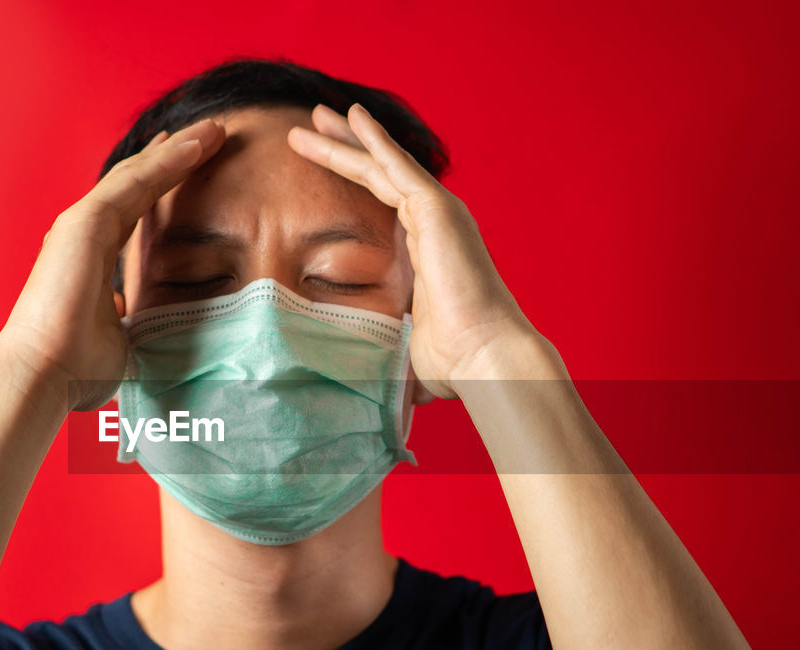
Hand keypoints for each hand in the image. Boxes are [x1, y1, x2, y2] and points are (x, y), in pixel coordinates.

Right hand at [0, 118, 226, 410]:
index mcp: (91, 256)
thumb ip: (137, 324)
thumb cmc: (76, 368)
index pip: (134, 210)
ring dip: (178, 150)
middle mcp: (82, 232)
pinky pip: (135, 183)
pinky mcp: (85, 223)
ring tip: (214, 130)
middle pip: (136, 183)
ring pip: (138, 175)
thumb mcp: (123, 339)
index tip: (191, 164)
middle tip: (210, 134)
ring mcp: (81, 224)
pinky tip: (195, 146)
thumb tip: (154, 329)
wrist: (42, 375)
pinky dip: (166, 162)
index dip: (162, 184)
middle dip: (173, 156)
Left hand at [287, 103, 551, 396]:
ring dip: (348, 140)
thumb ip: (385, 347)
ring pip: (383, 165)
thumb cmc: (452, 363)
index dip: (357, 182)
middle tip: (314, 124)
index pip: (385, 205)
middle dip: (347, 149)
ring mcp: (440, 213)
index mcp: (428, 250)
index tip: (331, 164)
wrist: (484, 357)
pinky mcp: (437, 209)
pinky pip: (397, 165)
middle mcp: (437, 224)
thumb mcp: (404, 346)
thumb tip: (362, 383)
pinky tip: (351, 117)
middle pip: (382, 176)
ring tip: (315, 116)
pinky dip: (374, 140)